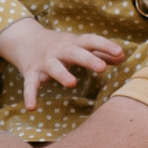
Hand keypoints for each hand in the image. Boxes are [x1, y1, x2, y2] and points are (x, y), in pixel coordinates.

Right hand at [0, 16, 122, 111]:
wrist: (25, 39)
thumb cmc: (60, 46)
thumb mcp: (79, 46)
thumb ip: (100, 52)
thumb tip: (122, 57)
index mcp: (73, 43)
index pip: (91, 41)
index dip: (105, 45)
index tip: (119, 52)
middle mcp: (59, 51)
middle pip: (74, 53)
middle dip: (87, 59)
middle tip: (101, 68)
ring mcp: (45, 62)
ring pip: (53, 66)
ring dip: (62, 74)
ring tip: (72, 83)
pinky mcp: (31, 73)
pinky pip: (30, 85)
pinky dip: (30, 95)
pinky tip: (32, 108)